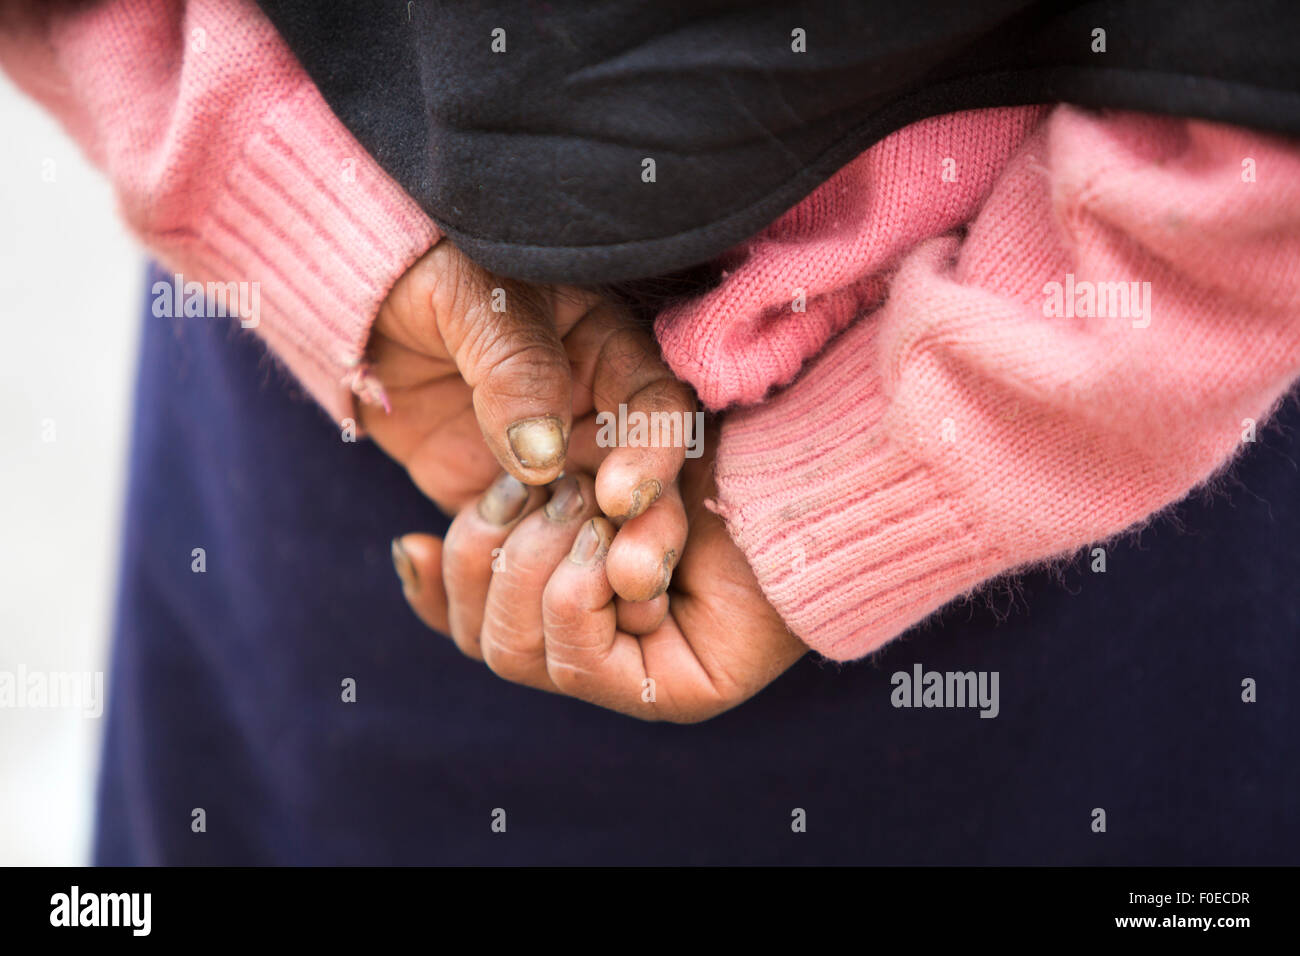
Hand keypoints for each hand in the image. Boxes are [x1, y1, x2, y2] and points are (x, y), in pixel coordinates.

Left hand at [366, 240, 694, 600]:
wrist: (365, 302)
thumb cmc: (431, 273)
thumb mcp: (476, 297)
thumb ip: (514, 365)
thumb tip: (540, 453)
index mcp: (609, 355)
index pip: (656, 407)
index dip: (653, 454)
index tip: (621, 498)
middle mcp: (592, 420)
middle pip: (636, 487)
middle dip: (634, 534)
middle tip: (625, 579)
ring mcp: (548, 469)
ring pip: (577, 533)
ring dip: (560, 564)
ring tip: (533, 580)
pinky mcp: (500, 505)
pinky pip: (505, 551)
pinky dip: (479, 572)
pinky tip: (434, 562)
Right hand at [394, 431, 807, 722]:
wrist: (787, 457)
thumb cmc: (687, 447)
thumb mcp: (569, 461)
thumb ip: (497, 503)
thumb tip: (406, 552)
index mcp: (560, 591)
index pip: (466, 622)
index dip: (434, 590)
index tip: (411, 540)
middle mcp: (591, 640)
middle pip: (478, 639)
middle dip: (491, 555)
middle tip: (550, 495)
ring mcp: (628, 675)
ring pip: (513, 653)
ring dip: (542, 567)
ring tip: (596, 514)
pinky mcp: (666, 692)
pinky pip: (574, 659)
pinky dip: (582, 593)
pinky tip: (620, 554)